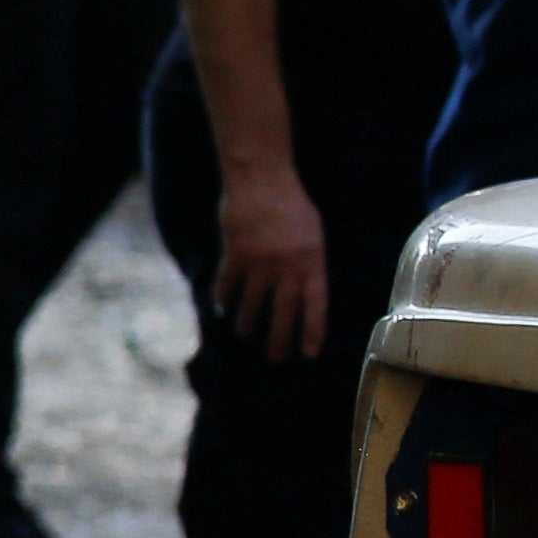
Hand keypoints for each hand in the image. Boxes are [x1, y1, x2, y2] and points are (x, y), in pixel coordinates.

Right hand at [216, 162, 328, 362]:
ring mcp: (259, 262)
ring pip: (252, 304)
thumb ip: (309, 263)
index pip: (315, 305)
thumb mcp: (313, 234)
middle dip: (279, 339)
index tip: (309, 353)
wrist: (261, 179)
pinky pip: (227, 286)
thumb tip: (303, 292)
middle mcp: (287, 267)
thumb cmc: (291, 204)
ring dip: (248, 324)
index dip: (312, 331)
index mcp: (312, 261)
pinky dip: (224, 300)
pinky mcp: (235, 255)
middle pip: (282, 312)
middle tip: (275, 359)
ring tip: (246, 335)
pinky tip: (223, 311)